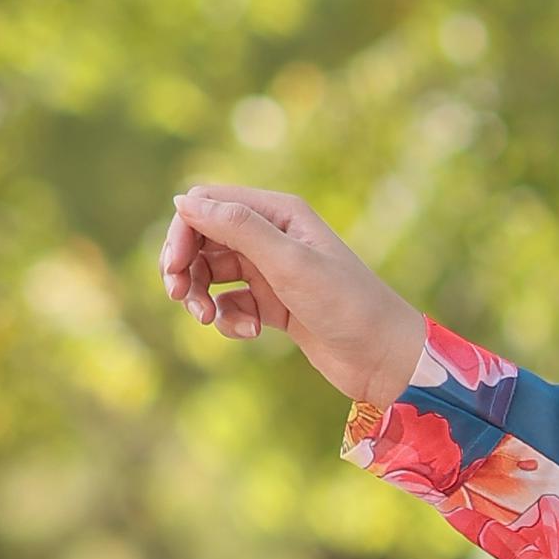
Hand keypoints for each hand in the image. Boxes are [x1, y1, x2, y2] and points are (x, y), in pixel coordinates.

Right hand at [161, 185, 426, 409]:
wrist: (385, 358)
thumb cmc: (346, 304)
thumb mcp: (289, 263)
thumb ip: (237, 228)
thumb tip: (183, 200)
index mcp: (279, 213)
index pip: (207, 204)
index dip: (183, 232)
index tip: (173, 269)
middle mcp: (274, 236)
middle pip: (203, 239)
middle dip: (184, 267)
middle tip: (179, 298)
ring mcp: (273, 271)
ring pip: (211, 274)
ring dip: (201, 296)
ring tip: (208, 320)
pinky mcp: (274, 305)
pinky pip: (231, 304)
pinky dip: (231, 319)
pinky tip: (251, 332)